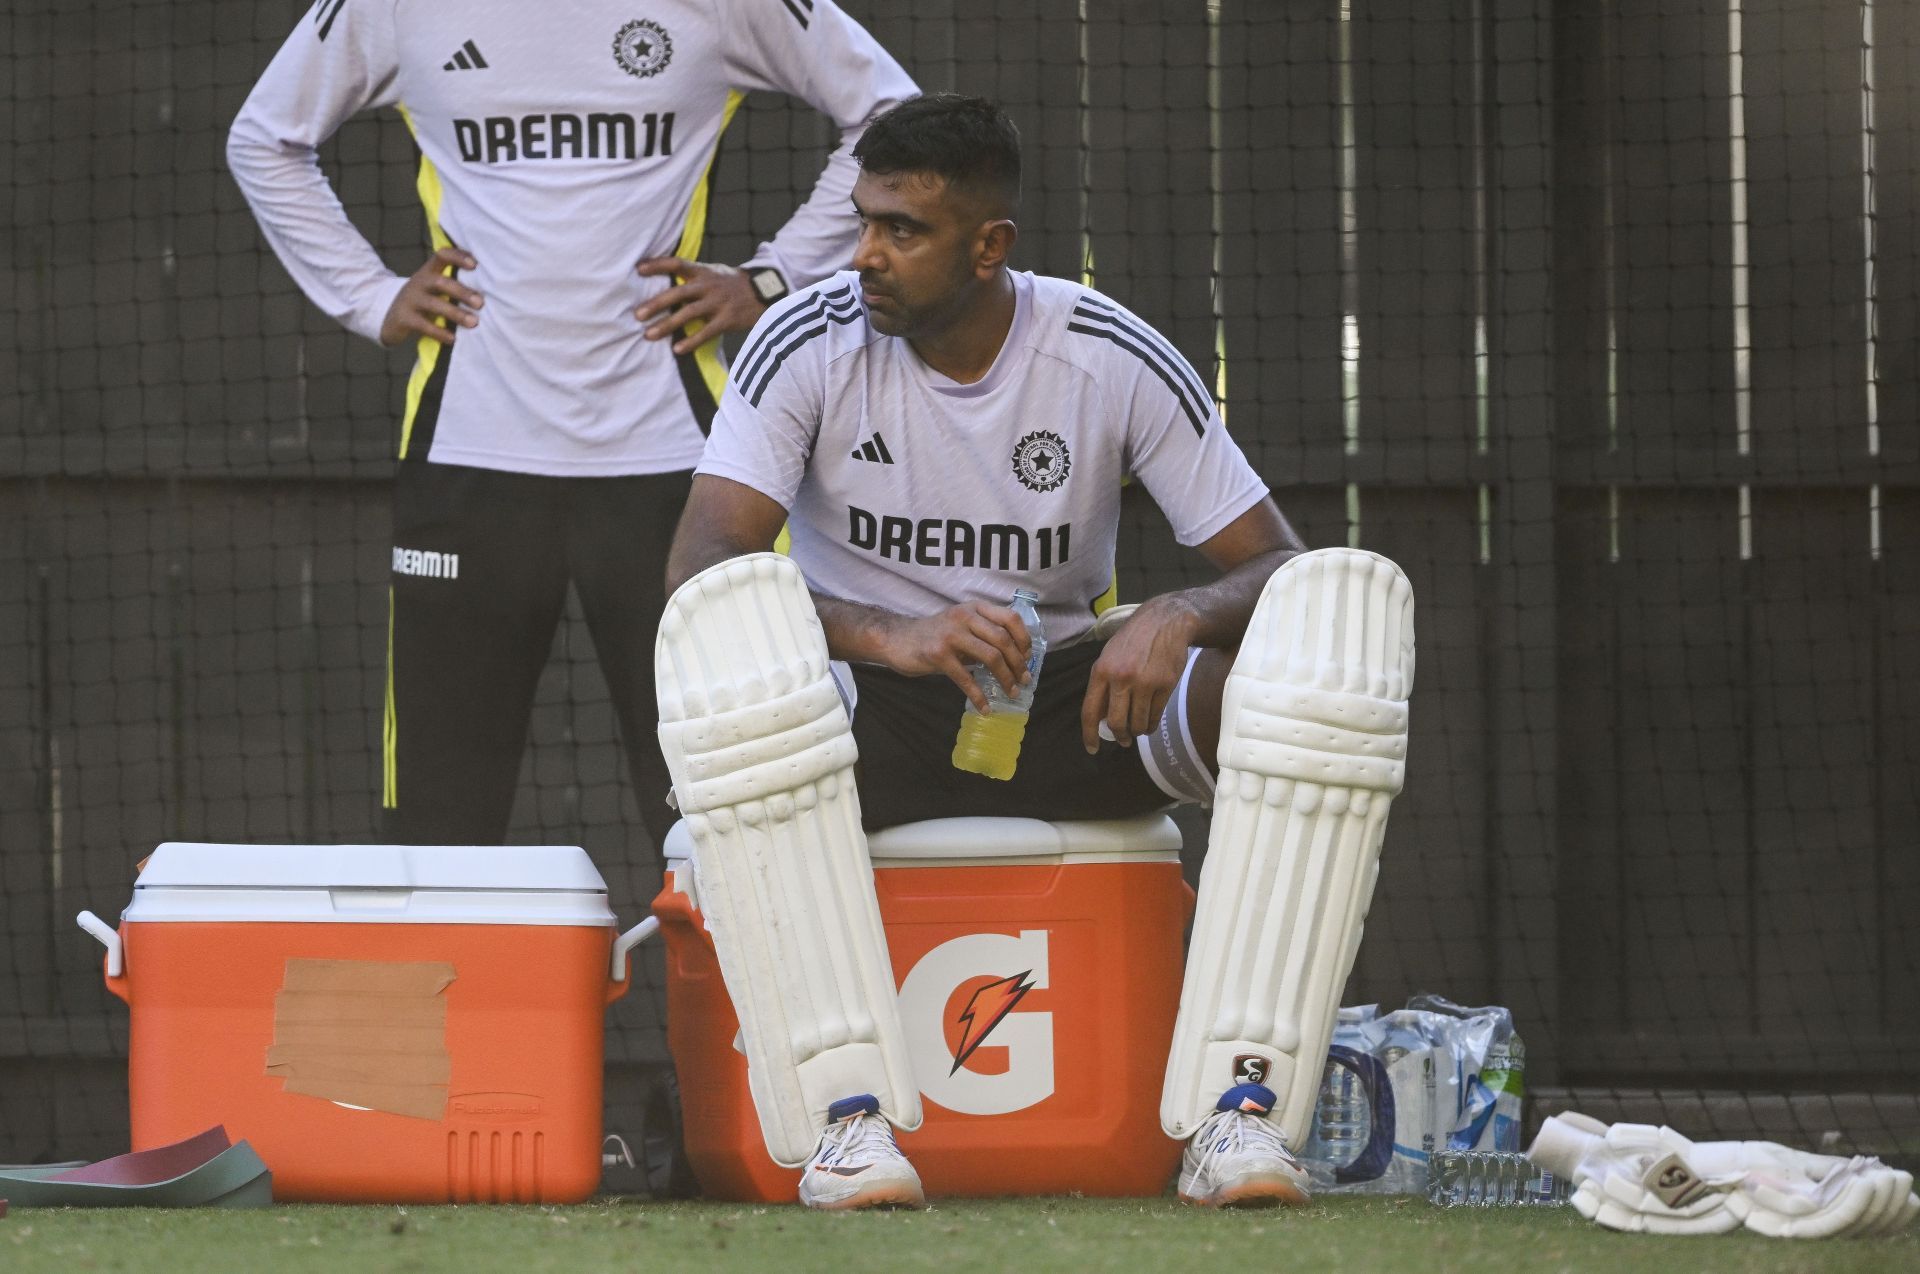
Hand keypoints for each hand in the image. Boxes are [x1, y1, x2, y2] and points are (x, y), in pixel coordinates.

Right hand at [380, 246, 481, 346]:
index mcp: (428, 271)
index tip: (475, 265)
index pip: (442, 256)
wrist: (390, 316)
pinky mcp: (404, 318)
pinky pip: (423, 325)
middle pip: (441, 282)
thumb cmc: (424, 301)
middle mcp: (419, 282)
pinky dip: (439, 332)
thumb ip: (453, 285)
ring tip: (474, 322)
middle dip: (462, 292)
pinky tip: (453, 339)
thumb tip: (488, 294)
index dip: (457, 257)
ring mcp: (410, 300)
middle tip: (481, 303)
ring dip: (455, 313)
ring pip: (434, 304)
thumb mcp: (433, 288)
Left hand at [634, 257, 766, 354]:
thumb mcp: (714, 272)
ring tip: (649, 334)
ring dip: (667, 325)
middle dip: (656, 303)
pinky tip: (677, 349)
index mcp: (703, 272)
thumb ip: (693, 276)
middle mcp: (709, 286)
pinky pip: (706, 332)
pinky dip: (691, 341)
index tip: (638, 270)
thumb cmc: (732, 284)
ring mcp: (718, 303)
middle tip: (637, 315)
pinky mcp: (727, 320)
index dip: (658, 265)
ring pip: (688, 313)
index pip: (677, 263)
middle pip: (678, 293)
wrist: (766, 292)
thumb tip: (664, 282)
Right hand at [883, 602, 1030, 712]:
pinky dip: (979, 696)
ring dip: (1006, 678)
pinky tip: (985, 708)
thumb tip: (1014, 656)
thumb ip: (983, 633)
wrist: (897, 639)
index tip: (1028, 657)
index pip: (1010, 617)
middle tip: (1025, 680)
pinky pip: (966, 678)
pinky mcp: (938, 654)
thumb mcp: (961, 624)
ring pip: (990, 657)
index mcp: (975, 608)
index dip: (1024, 638)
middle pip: (1003, 640)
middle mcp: (965, 617)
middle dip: (1018, 663)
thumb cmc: (934, 635)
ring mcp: (951, 635)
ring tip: (1012, 692)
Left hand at [1081, 595, 1198, 751]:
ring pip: (1138, 722)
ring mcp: (1144, 682)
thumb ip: (1103, 684)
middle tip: (1123, 740)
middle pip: (1117, 723)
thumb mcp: (1109, 656)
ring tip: (1139, 729)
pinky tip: (1150, 722)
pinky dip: (1152, 724)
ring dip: (1138, 731)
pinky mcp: (1165, 685)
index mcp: (1101, 671)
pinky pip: (1156, 715)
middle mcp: (1121, 678)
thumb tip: (1100, 717)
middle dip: (1120, 736)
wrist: (1165, 622)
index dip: (1089, 734)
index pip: (1090, 711)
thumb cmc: (1133, 641)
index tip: (1092, 749)